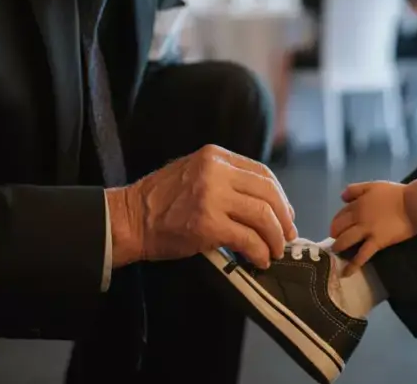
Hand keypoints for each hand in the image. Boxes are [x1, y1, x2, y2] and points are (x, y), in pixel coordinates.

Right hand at [108, 145, 296, 268]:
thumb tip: (264, 203)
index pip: (263, 173)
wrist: (129, 220)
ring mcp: (211, 197)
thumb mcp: (194, 172)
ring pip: (263, 216)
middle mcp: (216, 171)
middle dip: (283, 219)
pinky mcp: (207, 224)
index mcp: (215, 156)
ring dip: (274, 238)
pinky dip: (259, 252)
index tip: (286, 214)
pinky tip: (258, 260)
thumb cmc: (160, 201)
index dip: (280, 197)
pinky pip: (247, 239)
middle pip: (268, 193)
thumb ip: (225, 178)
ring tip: (273, 252)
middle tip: (286, 237)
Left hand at [329, 181, 416, 274]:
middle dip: (334, 234)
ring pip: (346, 240)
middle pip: (339, 227)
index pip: (341, 214)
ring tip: (336, 253)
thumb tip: (342, 198)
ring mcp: (366, 231)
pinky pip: (362, 255)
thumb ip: (356, 189)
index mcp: (357, 204)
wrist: (412, 204)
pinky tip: (346, 273)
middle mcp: (358, 217)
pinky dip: (353, 265)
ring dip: (338, 247)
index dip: (336, 221)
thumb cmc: (395, 194)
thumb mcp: (373, 185)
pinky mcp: (376, 242)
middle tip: (335, 240)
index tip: (337, 227)